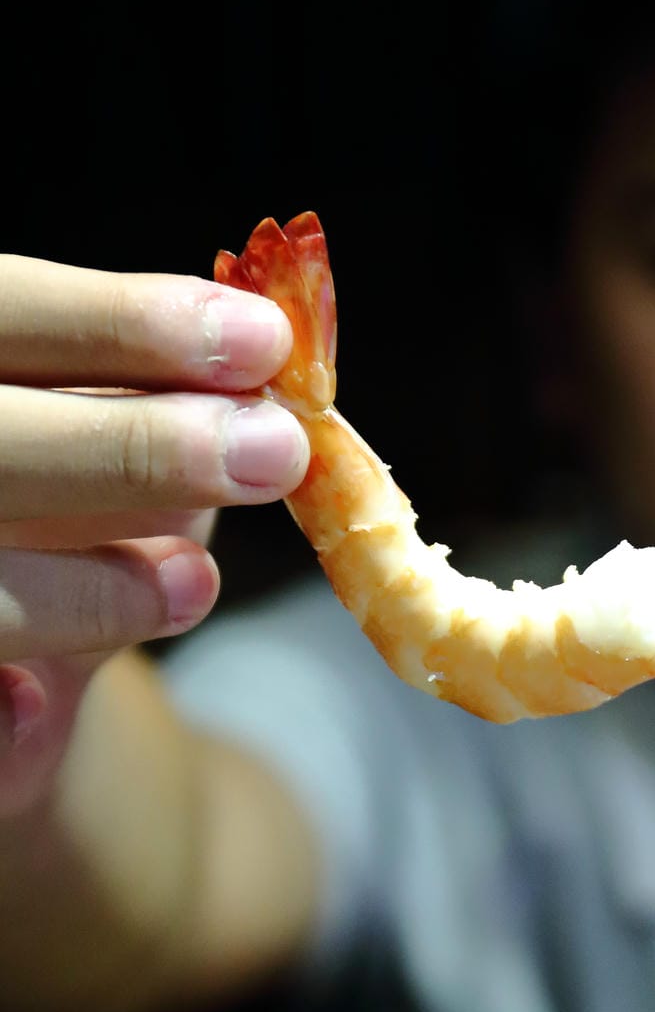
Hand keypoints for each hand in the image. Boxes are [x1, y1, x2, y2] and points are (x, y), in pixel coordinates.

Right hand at [0, 252, 305, 803]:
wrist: (20, 678)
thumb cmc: (80, 514)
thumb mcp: (131, 436)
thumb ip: (174, 389)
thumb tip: (268, 348)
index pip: (8, 311)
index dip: (122, 322)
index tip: (265, 342)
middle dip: (128, 448)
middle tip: (272, 453)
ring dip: (78, 589)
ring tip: (195, 585)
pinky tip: (32, 700)